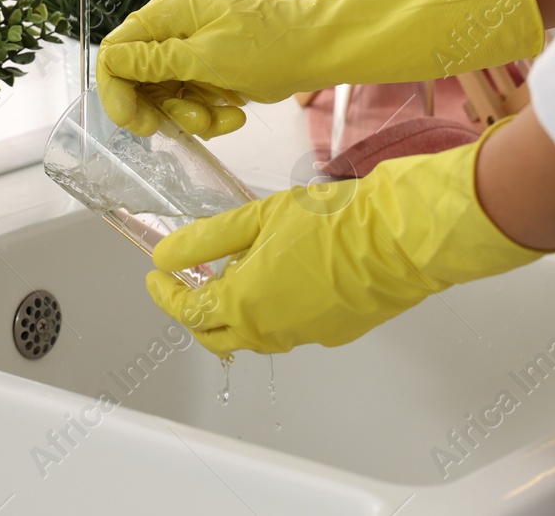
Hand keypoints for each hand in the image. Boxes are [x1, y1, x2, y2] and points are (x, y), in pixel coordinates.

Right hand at [97, 0, 543, 137]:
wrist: (319, 49)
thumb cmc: (268, 47)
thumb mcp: (205, 59)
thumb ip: (154, 62)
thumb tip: (111, 61)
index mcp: (166, 16)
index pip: (114, 55)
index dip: (117, 93)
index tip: (137, 124)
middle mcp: (174, 30)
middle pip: (139, 81)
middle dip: (164, 109)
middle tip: (188, 126)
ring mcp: (193, 51)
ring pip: (167, 97)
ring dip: (193, 116)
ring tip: (223, 117)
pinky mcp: (211, 71)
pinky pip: (194, 101)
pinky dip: (212, 114)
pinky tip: (236, 114)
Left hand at [145, 120, 544, 356]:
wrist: (396, 240)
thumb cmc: (331, 221)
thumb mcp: (257, 218)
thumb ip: (206, 239)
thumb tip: (164, 254)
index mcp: (244, 303)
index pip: (188, 311)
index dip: (165, 294)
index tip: (157, 276)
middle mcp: (269, 331)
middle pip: (215, 335)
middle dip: (194, 312)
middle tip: (189, 282)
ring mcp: (302, 336)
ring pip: (253, 335)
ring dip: (234, 312)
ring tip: (236, 272)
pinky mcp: (331, 333)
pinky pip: (287, 329)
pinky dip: (270, 311)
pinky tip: (280, 279)